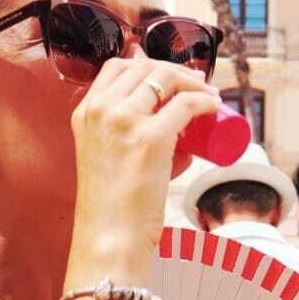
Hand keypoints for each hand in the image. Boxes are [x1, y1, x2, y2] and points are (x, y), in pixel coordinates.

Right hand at [69, 58, 220, 252]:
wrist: (108, 235)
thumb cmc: (111, 206)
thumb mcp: (103, 158)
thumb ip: (125, 142)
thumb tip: (179, 139)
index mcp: (85, 112)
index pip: (117, 67)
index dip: (148, 64)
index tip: (170, 76)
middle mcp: (101, 110)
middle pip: (144, 67)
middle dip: (175, 70)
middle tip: (196, 84)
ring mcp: (124, 121)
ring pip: (166, 79)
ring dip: (193, 82)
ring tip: (209, 95)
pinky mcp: (150, 138)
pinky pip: (186, 104)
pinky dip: (205, 100)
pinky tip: (213, 106)